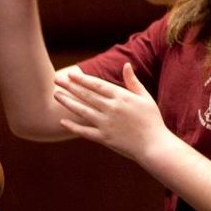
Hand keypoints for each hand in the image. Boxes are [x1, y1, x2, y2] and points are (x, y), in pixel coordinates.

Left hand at [54, 63, 169, 163]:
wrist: (153, 144)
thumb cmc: (151, 119)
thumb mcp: (144, 97)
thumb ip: (133, 82)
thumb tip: (126, 65)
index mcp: (122, 97)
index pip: (98, 85)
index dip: (83, 79)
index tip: (71, 74)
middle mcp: (112, 109)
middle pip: (87, 96)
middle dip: (70, 87)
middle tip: (56, 80)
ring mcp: (106, 124)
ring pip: (82, 111)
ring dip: (67, 103)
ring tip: (56, 95)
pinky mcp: (103, 138)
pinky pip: (84, 131)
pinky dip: (72, 126)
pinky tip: (62, 121)